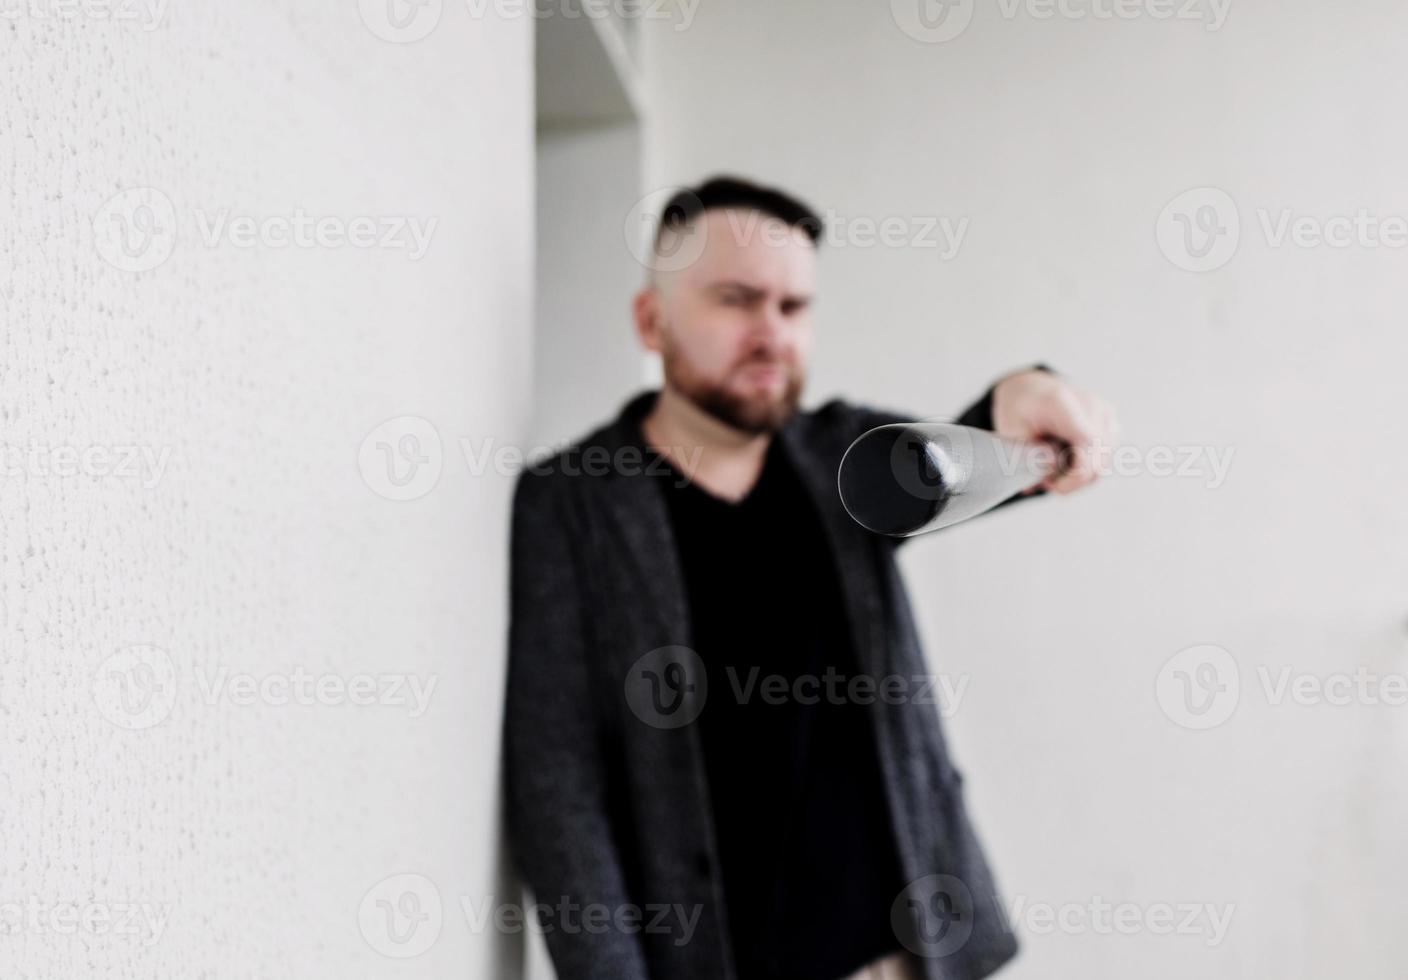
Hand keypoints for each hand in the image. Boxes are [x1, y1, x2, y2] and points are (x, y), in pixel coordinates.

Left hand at [991, 369, 1118, 494]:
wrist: (1033, 392)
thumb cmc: (1021, 410)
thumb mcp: (1010, 430)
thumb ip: (1029, 451)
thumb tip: (1051, 467)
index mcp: (1063, 404)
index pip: (1087, 443)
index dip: (1076, 473)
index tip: (1052, 485)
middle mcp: (1091, 406)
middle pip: (1098, 460)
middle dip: (1071, 482)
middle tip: (1044, 481)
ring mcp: (1105, 415)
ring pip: (1102, 466)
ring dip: (1078, 478)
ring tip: (1051, 470)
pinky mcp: (1111, 425)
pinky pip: (1104, 461)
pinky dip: (1085, 470)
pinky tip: (1064, 462)